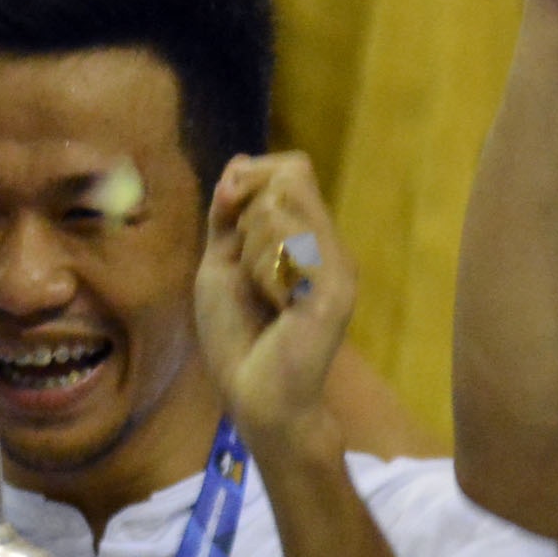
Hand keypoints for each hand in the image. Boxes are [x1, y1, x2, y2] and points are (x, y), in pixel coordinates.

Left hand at [197, 155, 355, 457]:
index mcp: (307, 237)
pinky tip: (273, 304)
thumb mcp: (221, 261)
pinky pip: (289, 240)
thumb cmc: (236, 335)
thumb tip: (239, 162)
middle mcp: (329, 244)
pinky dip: (262, 268)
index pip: (290, 168)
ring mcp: (337, 263)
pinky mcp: (335, 286)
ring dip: (250, 247)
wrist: (254, 394)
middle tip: (247, 268)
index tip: (226, 211)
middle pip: (287, 176)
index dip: (250, 177)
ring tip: (261, 293)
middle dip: (245, 214)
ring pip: (282, 204)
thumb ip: (228, 214)